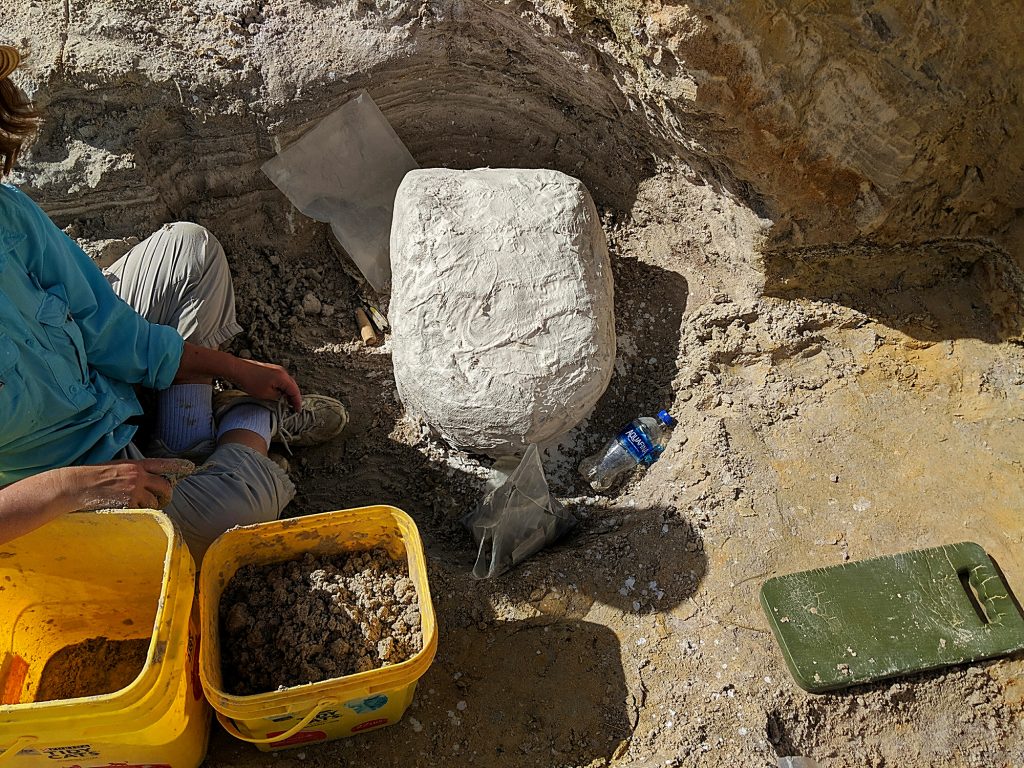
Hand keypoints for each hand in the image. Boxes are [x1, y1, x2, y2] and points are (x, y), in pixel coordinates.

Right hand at [67, 459, 194, 510]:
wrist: (78, 485)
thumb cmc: (94, 476)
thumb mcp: (116, 467)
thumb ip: (133, 471)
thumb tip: (147, 478)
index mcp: (135, 464)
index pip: (162, 463)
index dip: (178, 465)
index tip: (190, 467)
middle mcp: (138, 475)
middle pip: (165, 485)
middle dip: (167, 494)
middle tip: (164, 499)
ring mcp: (134, 490)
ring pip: (155, 501)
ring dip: (152, 506)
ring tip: (141, 506)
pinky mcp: (128, 503)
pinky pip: (143, 511)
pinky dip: (140, 512)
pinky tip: (129, 510)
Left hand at [230, 357, 302, 411]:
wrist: (238, 370)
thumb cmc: (250, 381)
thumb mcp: (266, 395)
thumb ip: (277, 397)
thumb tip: (281, 398)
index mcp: (283, 378)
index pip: (295, 391)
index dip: (297, 402)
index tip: (297, 410)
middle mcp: (282, 372)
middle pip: (293, 386)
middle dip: (294, 397)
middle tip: (293, 407)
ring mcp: (277, 369)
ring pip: (287, 382)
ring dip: (288, 392)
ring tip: (286, 402)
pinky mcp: (271, 369)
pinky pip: (281, 379)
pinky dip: (282, 387)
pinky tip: (278, 393)